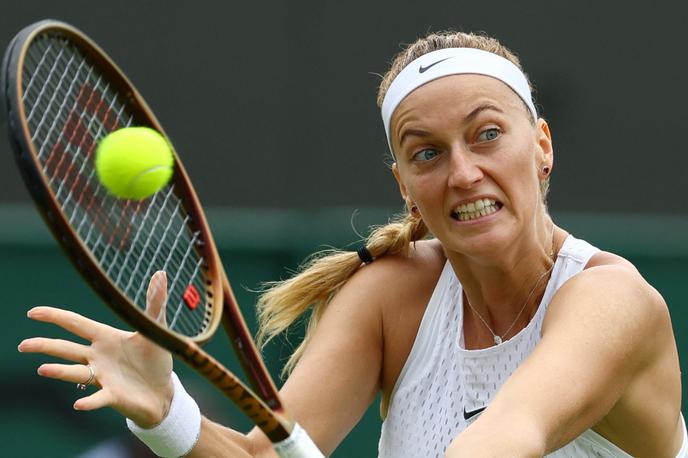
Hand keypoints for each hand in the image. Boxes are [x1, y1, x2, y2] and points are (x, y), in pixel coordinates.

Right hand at [18, 271, 174, 427]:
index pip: (76, 324)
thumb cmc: (154, 360)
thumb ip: (154, 303)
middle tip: (23, 345)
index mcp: (106, 338)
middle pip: (66, 349)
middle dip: (45, 345)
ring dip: (59, 371)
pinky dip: (88, 401)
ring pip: (75, 372)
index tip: (33, 312)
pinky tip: (78, 404)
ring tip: (42, 369)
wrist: (163, 391)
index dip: (55, 317)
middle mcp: (98, 357)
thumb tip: (161, 273)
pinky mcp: (112, 395)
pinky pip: (97, 398)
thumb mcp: (155, 330)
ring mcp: (102, 377)